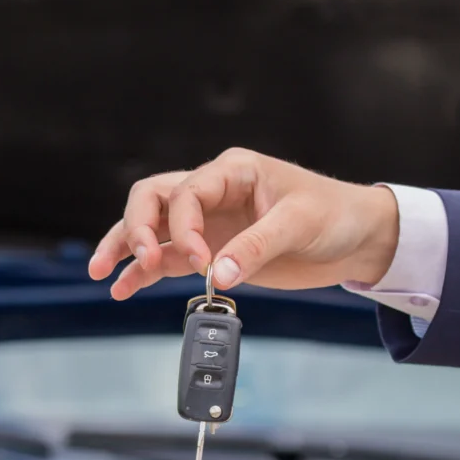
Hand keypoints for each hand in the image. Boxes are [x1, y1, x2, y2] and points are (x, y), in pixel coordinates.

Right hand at [88, 148, 400, 299]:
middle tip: (144, 260)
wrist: (358, 238)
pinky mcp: (212, 251)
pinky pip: (169, 259)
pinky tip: (121, 288)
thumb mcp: (298, 225)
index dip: (185, 227)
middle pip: (153, 200)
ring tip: (102, 272)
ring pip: (153, 228)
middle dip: (138, 228)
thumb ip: (256, 248)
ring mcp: (209, 223)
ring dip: (127, 247)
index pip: (186, 192)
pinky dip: (143, 272)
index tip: (202, 261)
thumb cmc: (334, 215)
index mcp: (232, 171)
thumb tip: (216, 274)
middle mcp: (213, 193)